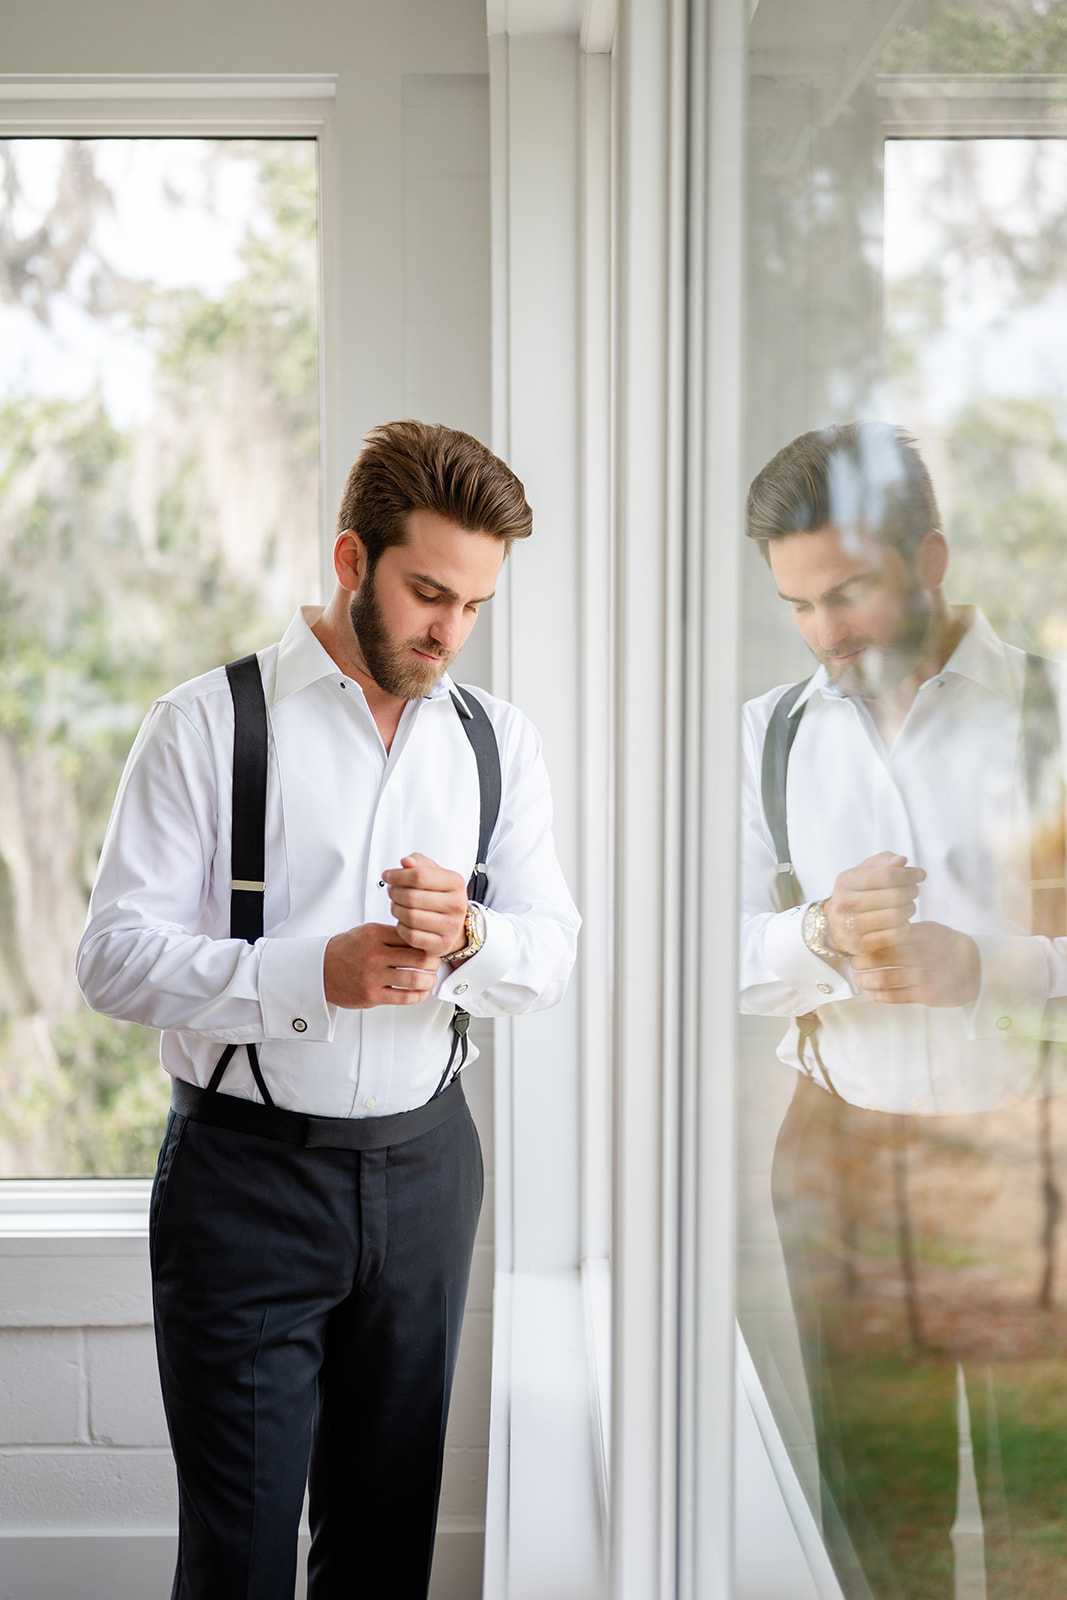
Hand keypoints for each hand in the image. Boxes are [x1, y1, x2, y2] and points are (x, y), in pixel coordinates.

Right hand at [324, 923, 439, 1008]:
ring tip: (431, 979)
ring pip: (415, 979)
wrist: (319, 970)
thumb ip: (390, 934)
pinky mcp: (372, 995)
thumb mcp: (365, 932)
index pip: (412, 936)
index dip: (428, 942)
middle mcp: (375, 954)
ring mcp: (373, 976)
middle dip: (433, 961)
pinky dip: (418, 996)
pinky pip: (404, 997)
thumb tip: (419, 936)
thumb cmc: (344, 951)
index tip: (433, 946)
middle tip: (436, 962)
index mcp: (375, 935)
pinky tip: (421, 992)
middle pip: (419, 957)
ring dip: (429, 980)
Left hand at [382, 853, 468, 958]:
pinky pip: (411, 936)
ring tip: (396, 905)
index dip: (397, 875)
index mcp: (456, 883)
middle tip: (391, 891)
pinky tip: (403, 921)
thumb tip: (406, 862)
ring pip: (410, 916)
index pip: (419, 875)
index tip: (388, 876)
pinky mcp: (442, 944)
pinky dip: (401, 927)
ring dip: (396, 910)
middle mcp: (457, 905)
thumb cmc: (441, 897)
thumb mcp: (434, 874)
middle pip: (412, 896)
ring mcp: (451, 926)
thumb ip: (419, 863)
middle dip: (394, 893)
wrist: (455, 924)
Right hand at [825, 852, 925, 956]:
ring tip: (910, 905)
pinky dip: (904, 928)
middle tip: (914, 891)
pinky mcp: (859, 945)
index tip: (920, 875)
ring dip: (910, 909)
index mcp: (845, 881)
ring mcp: (850, 926)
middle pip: (894, 896)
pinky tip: (903, 922)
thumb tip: (901, 861)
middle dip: (911, 891)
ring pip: (895, 916)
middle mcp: (843, 903)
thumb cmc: (858, 893)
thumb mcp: (866, 872)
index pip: (886, 875)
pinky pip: (893, 936)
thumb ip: (885, 861)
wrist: (837, 925)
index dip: (908, 874)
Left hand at [851, 921, 979, 1007]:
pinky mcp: (928, 995)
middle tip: (853, 963)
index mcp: (923, 934)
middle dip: (862, 962)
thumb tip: (872, 934)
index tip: (856, 945)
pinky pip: (896, 996)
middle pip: (883, 957)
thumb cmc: (947, 947)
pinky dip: (878, 995)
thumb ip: (907, 931)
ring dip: (866, 980)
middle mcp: (924, 953)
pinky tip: (869, 993)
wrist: (978, 968)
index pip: (887, 937)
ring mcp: (927, 975)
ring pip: (886, 978)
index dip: (867, 943)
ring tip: (858, 979)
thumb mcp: (932, 930)